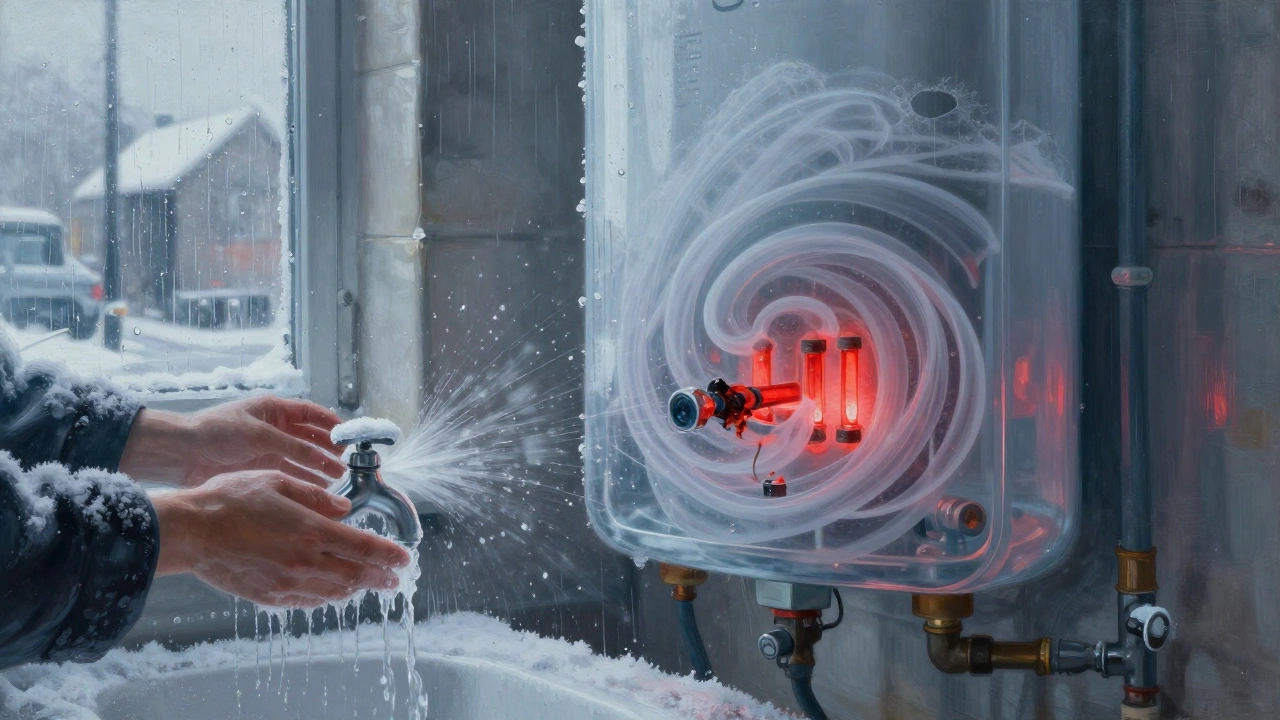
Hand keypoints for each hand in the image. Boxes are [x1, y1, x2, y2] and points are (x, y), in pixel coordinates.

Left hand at [121, 396, 345, 488]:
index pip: (310, 413)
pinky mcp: (259, 468)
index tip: (348, 435)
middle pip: (309, 437)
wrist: (183, 453)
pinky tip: (317, 489)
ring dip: (318, 467)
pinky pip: (288, 472)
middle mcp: (273, 428)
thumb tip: (323, 458)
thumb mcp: (260, 434)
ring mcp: (266, 449)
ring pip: (300, 457)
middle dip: (328, 449)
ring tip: (337, 479)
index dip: (330, 423)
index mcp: (273, 409)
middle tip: (347, 462)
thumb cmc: (217, 432)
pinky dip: (303, 480)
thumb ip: (293, 446)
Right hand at [152, 472, 411, 606]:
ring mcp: (286, 583)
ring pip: (333, 592)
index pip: (363, 547)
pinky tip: (330, 590)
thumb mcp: (277, 482)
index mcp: (310, 531)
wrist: (189, 532)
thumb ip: (315, 497)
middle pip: (355, 575)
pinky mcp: (269, 596)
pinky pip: (307, 601)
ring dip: (354, 588)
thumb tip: (343, 508)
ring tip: (366, 583)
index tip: (404, 559)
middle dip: (380, 577)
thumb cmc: (228, 501)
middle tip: (394, 578)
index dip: (389, 555)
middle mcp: (303, 561)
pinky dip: (325, 596)